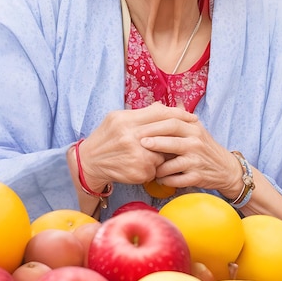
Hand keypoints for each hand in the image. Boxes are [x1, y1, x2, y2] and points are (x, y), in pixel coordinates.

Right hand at [77, 102, 198, 189]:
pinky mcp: (138, 172)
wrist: (88, 163)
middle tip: (186, 136)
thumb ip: (142, 113)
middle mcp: (130, 137)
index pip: (160, 113)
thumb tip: (167, 107)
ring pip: (163, 153)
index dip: (180, 114)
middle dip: (177, 135)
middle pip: (166, 132)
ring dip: (163, 154)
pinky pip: (156, 168)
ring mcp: (135, 155)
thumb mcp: (118, 119)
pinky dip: (154, 168)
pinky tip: (143, 166)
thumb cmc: (107, 138)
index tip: (192, 117)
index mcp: (125, 120)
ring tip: (153, 154)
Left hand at [140, 111, 242, 199]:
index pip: (173, 122)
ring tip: (149, 166)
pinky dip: (165, 180)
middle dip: (153, 142)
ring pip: (170, 164)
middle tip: (139, 143)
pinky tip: (160, 178)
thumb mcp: (196, 129)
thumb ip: (177, 118)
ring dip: (156, 167)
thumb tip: (156, 104)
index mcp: (194, 129)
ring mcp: (196, 161)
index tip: (139, 128)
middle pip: (171, 140)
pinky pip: (175, 180)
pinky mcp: (197, 177)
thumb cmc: (204, 148)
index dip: (154, 124)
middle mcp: (196, 143)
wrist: (225, 168)